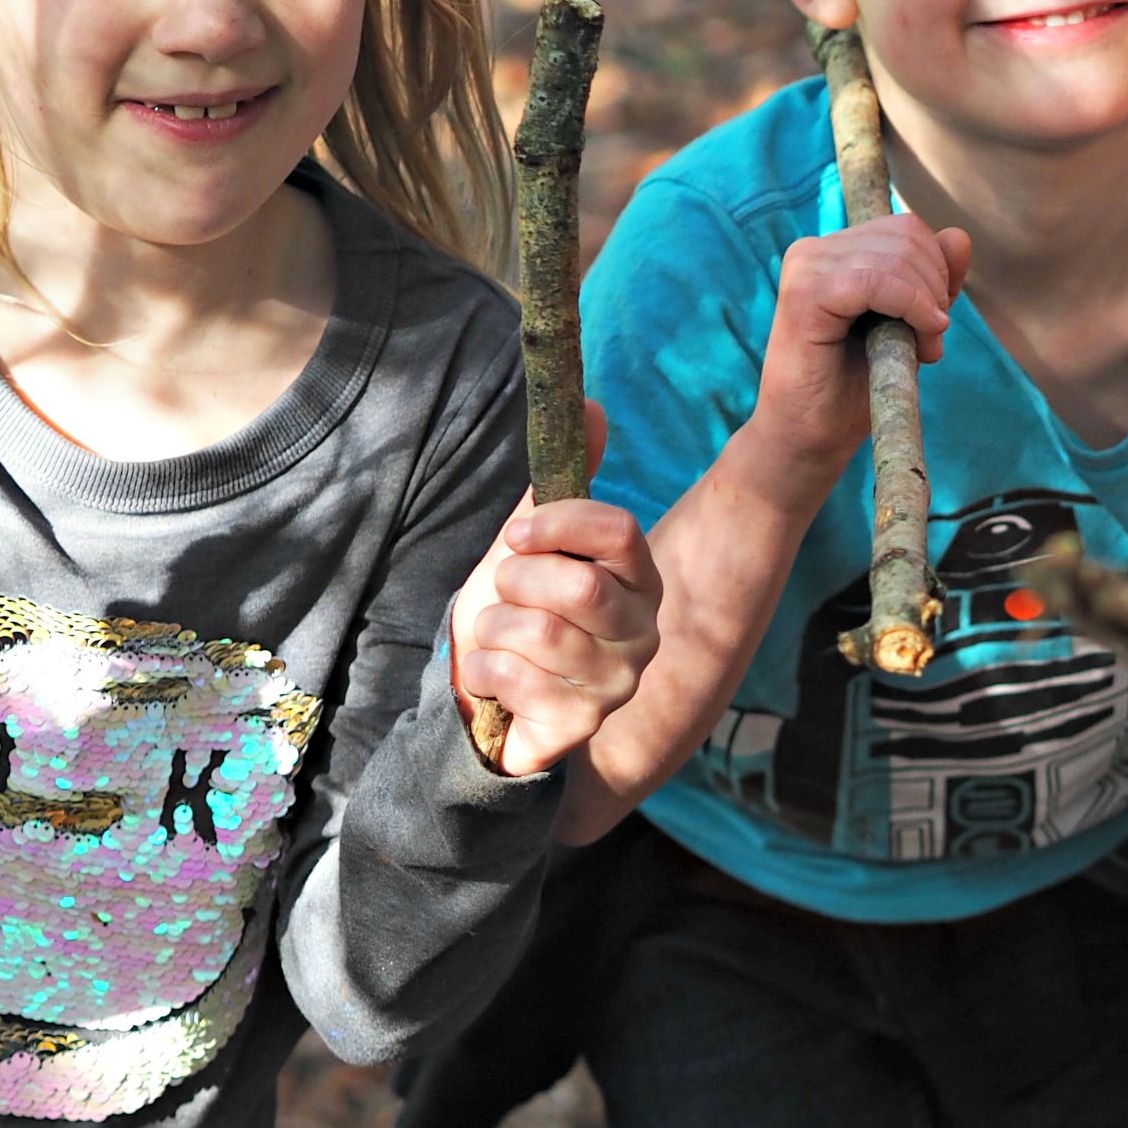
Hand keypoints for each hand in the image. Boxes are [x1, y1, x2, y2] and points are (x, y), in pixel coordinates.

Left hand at [452, 402, 662, 776]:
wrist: (488, 692)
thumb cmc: (517, 609)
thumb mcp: (531, 543)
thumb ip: (561, 484)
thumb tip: (592, 403)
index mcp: (639, 578)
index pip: (620, 532)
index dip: (561, 524)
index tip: (518, 532)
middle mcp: (643, 630)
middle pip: (578, 587)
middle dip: (516, 583)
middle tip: (504, 593)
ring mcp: (617, 682)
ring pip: (540, 633)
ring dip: (493, 628)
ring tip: (496, 635)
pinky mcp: (582, 724)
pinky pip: (515, 678)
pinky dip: (484, 669)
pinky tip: (494, 676)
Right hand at [748, 215, 970, 493]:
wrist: (811, 437)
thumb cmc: (855, 387)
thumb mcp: (910, 326)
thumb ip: (932, 282)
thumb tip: (959, 236)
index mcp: (836, 251)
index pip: (907, 229)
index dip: (936, 272)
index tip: (934, 325)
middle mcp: (815, 250)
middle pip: (907, 237)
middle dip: (934, 290)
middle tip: (928, 342)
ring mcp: (806, 267)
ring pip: (896, 256)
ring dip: (925, 306)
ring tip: (920, 351)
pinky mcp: (805, 294)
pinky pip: (876, 281)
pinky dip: (911, 308)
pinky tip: (917, 342)